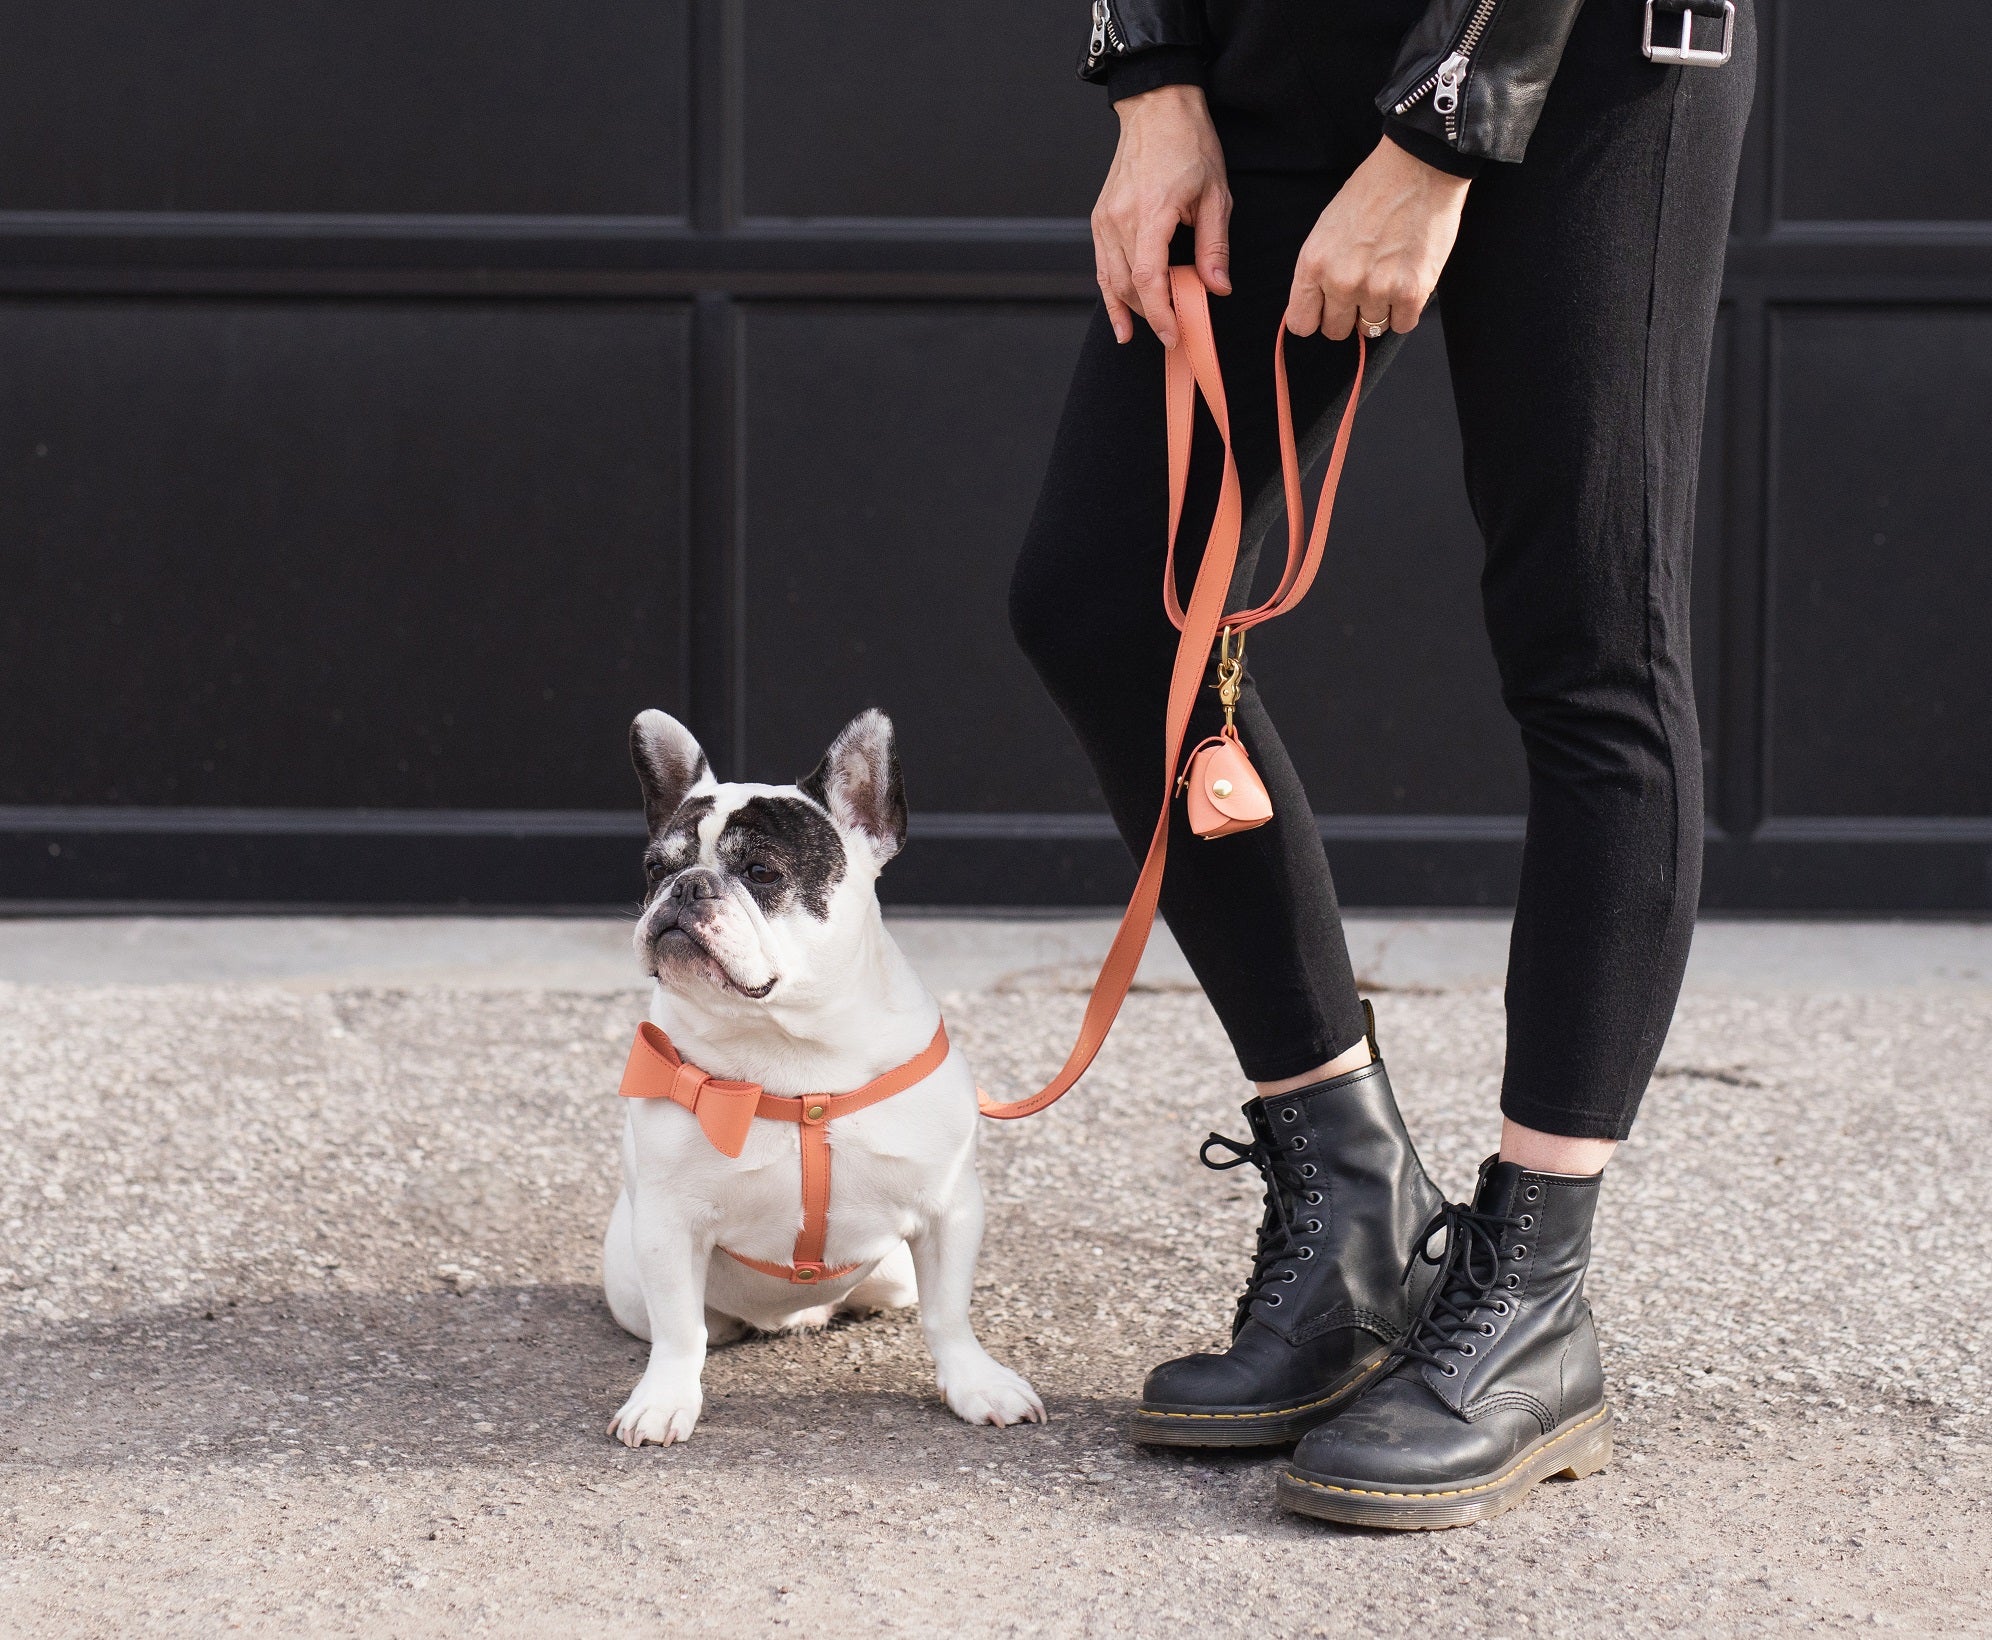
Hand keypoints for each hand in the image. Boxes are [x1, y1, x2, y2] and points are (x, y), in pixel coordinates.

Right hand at [1091, 84, 1230, 348]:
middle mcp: (1120, 220)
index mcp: (1151, 212)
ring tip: (1151, 331)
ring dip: (1132, 310)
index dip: (1161, 313)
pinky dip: (1111, 295)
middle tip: (1178, 333)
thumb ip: (1214, 246)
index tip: (1175, 334)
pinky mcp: (1100, 219)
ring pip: (1112, 281)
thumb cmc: (1188, 144)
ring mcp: (1105, 220)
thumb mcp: (1216, 195)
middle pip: (1129, 286)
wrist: (1156, 109)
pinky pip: (1102, 267)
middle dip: (1153, 315)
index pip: (1149, 279)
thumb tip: (1217, 287)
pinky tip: (1122, 321)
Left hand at [1284, 136, 1470, 339]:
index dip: (1315, 318)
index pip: (1302, 323)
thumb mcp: (1326, 228)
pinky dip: (1405, 310)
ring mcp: (1376, 289)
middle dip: (1348, 315)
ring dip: (1379, 309)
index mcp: (1314, 264)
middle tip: (1363, 288)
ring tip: (1389, 276)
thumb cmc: (1372, 191)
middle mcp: (1341, 281)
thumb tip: (1317, 305)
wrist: (1418, 168)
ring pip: (1371, 329)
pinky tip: (1407, 283)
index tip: (1326, 310)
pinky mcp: (1411, 292)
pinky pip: (1402, 325)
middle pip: (1335, 331)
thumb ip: (1319, 270)